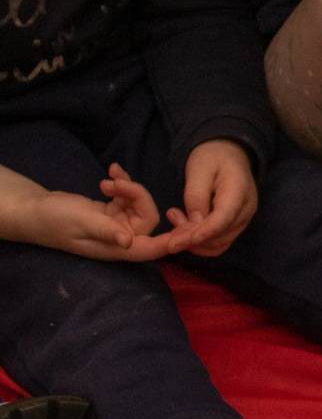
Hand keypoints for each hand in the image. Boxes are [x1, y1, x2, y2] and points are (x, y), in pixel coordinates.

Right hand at [6, 165, 180, 260]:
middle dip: (136, 195)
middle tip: (113, 182)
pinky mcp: (114, 212)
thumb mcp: (81, 223)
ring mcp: (120, 225)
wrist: (35, 211)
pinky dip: (122, 183)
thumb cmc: (55, 220)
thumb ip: (106, 231)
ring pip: (140, 204)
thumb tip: (128, 242)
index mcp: (120, 249)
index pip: (156, 248)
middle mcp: (124, 240)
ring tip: (105, 179)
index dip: (175, 239)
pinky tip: (112, 169)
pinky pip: (128, 197)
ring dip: (127, 187)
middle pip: (149, 218)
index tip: (189, 224)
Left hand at [171, 139, 258, 256]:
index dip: (203, 232)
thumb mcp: (198, 169)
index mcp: (239, 191)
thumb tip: (194, 224)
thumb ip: (195, 196)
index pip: (223, 218)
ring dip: (194, 240)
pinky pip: (219, 242)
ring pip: (219, 243)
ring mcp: (243, 219)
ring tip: (176, 220)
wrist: (229, 155)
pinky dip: (200, 241)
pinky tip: (186, 227)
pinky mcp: (236, 225)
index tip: (181, 241)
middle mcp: (246, 210)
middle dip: (192, 237)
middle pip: (220, 235)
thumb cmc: (212, 158)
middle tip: (171, 219)